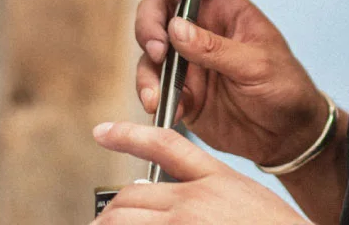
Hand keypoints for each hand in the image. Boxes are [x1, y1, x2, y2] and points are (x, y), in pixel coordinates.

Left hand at [91, 121, 309, 223]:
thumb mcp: (246, 196)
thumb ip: (211, 192)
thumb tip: (170, 199)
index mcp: (215, 179)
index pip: (165, 145)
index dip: (128, 135)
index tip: (102, 132)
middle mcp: (193, 202)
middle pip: (130, 193)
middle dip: (113, 211)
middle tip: (107, 222)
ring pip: (120, 219)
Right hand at [134, 0, 327, 165]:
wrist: (286, 135)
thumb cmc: (285, 88)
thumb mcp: (258, 65)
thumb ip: (216, 48)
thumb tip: (175, 29)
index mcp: (228, 8)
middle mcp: (202, 28)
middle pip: (159, 7)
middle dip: (149, 23)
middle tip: (157, 48)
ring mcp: (187, 59)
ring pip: (149, 48)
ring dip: (146, 68)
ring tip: (156, 94)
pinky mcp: (179, 90)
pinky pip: (153, 86)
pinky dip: (152, 95)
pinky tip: (165, 110)